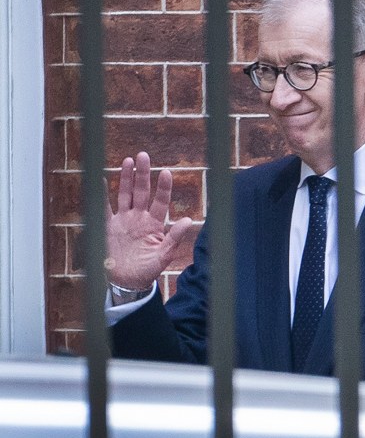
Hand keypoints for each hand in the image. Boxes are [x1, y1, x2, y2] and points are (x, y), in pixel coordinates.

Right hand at [105, 152, 192, 289]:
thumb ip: (175, 238)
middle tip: (144, 155)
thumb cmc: (147, 270)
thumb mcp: (163, 256)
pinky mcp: (108, 227)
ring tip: (129, 161)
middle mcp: (139, 218)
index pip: (160, 201)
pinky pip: (104, 207)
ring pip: (125, 195)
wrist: (127, 282)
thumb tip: (190, 220)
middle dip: (143, 174)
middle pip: (141, 192)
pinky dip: (102, 194)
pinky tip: (101, 179)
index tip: (167, 172)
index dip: (163, 188)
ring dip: (126, 179)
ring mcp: (124, 220)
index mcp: (154, 224)